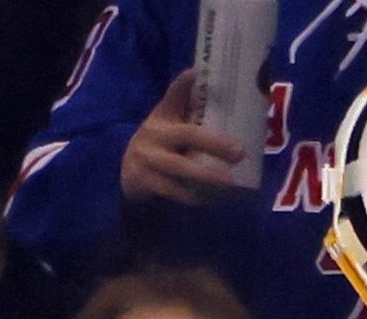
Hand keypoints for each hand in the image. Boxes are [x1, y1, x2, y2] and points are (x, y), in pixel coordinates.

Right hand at [121, 68, 250, 206]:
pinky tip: (210, 199)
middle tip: (240, 153)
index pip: (172, 99)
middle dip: (215, 144)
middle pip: (187, 137)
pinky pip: (172, 191)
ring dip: (205, 176)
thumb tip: (195, 71)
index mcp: (160, 118)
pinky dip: (191, 196)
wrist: (127, 172)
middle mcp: (153, 136)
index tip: (193, 73)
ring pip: (179, 168)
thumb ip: (179, 100)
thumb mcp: (164, 120)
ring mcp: (147, 160)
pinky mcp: (144, 182)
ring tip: (229, 183)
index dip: (181, 87)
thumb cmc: (156, 142)